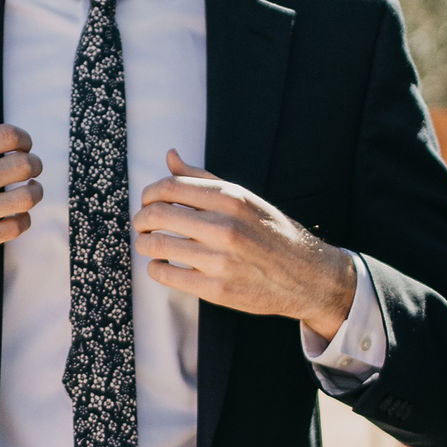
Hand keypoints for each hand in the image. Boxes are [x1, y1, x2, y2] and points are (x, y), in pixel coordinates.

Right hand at [0, 87, 41, 293]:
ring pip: (26, 198)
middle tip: (29, 168)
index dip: (24, 139)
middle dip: (34, 164)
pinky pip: (15, 228)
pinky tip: (11, 215)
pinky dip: (21, 220)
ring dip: (33, 192)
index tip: (22, 146)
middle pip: (24, 165)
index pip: (9, 136)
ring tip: (27, 191)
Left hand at [133, 150, 355, 336]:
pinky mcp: (216, 289)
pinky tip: (161, 265)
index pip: (170, 186)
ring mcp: (219, 260)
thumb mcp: (244, 198)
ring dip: (143, 243)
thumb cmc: (272, 233)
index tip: (148, 201)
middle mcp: (224, 226)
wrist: (306, 276)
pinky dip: (155, 268)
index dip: (149, 193)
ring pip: (157, 245)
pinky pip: (166, 275)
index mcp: (231, 198)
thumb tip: (170, 156)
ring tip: (148, 243)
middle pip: (158, 214)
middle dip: (141, 218)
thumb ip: (203, 178)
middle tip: (141, 224)